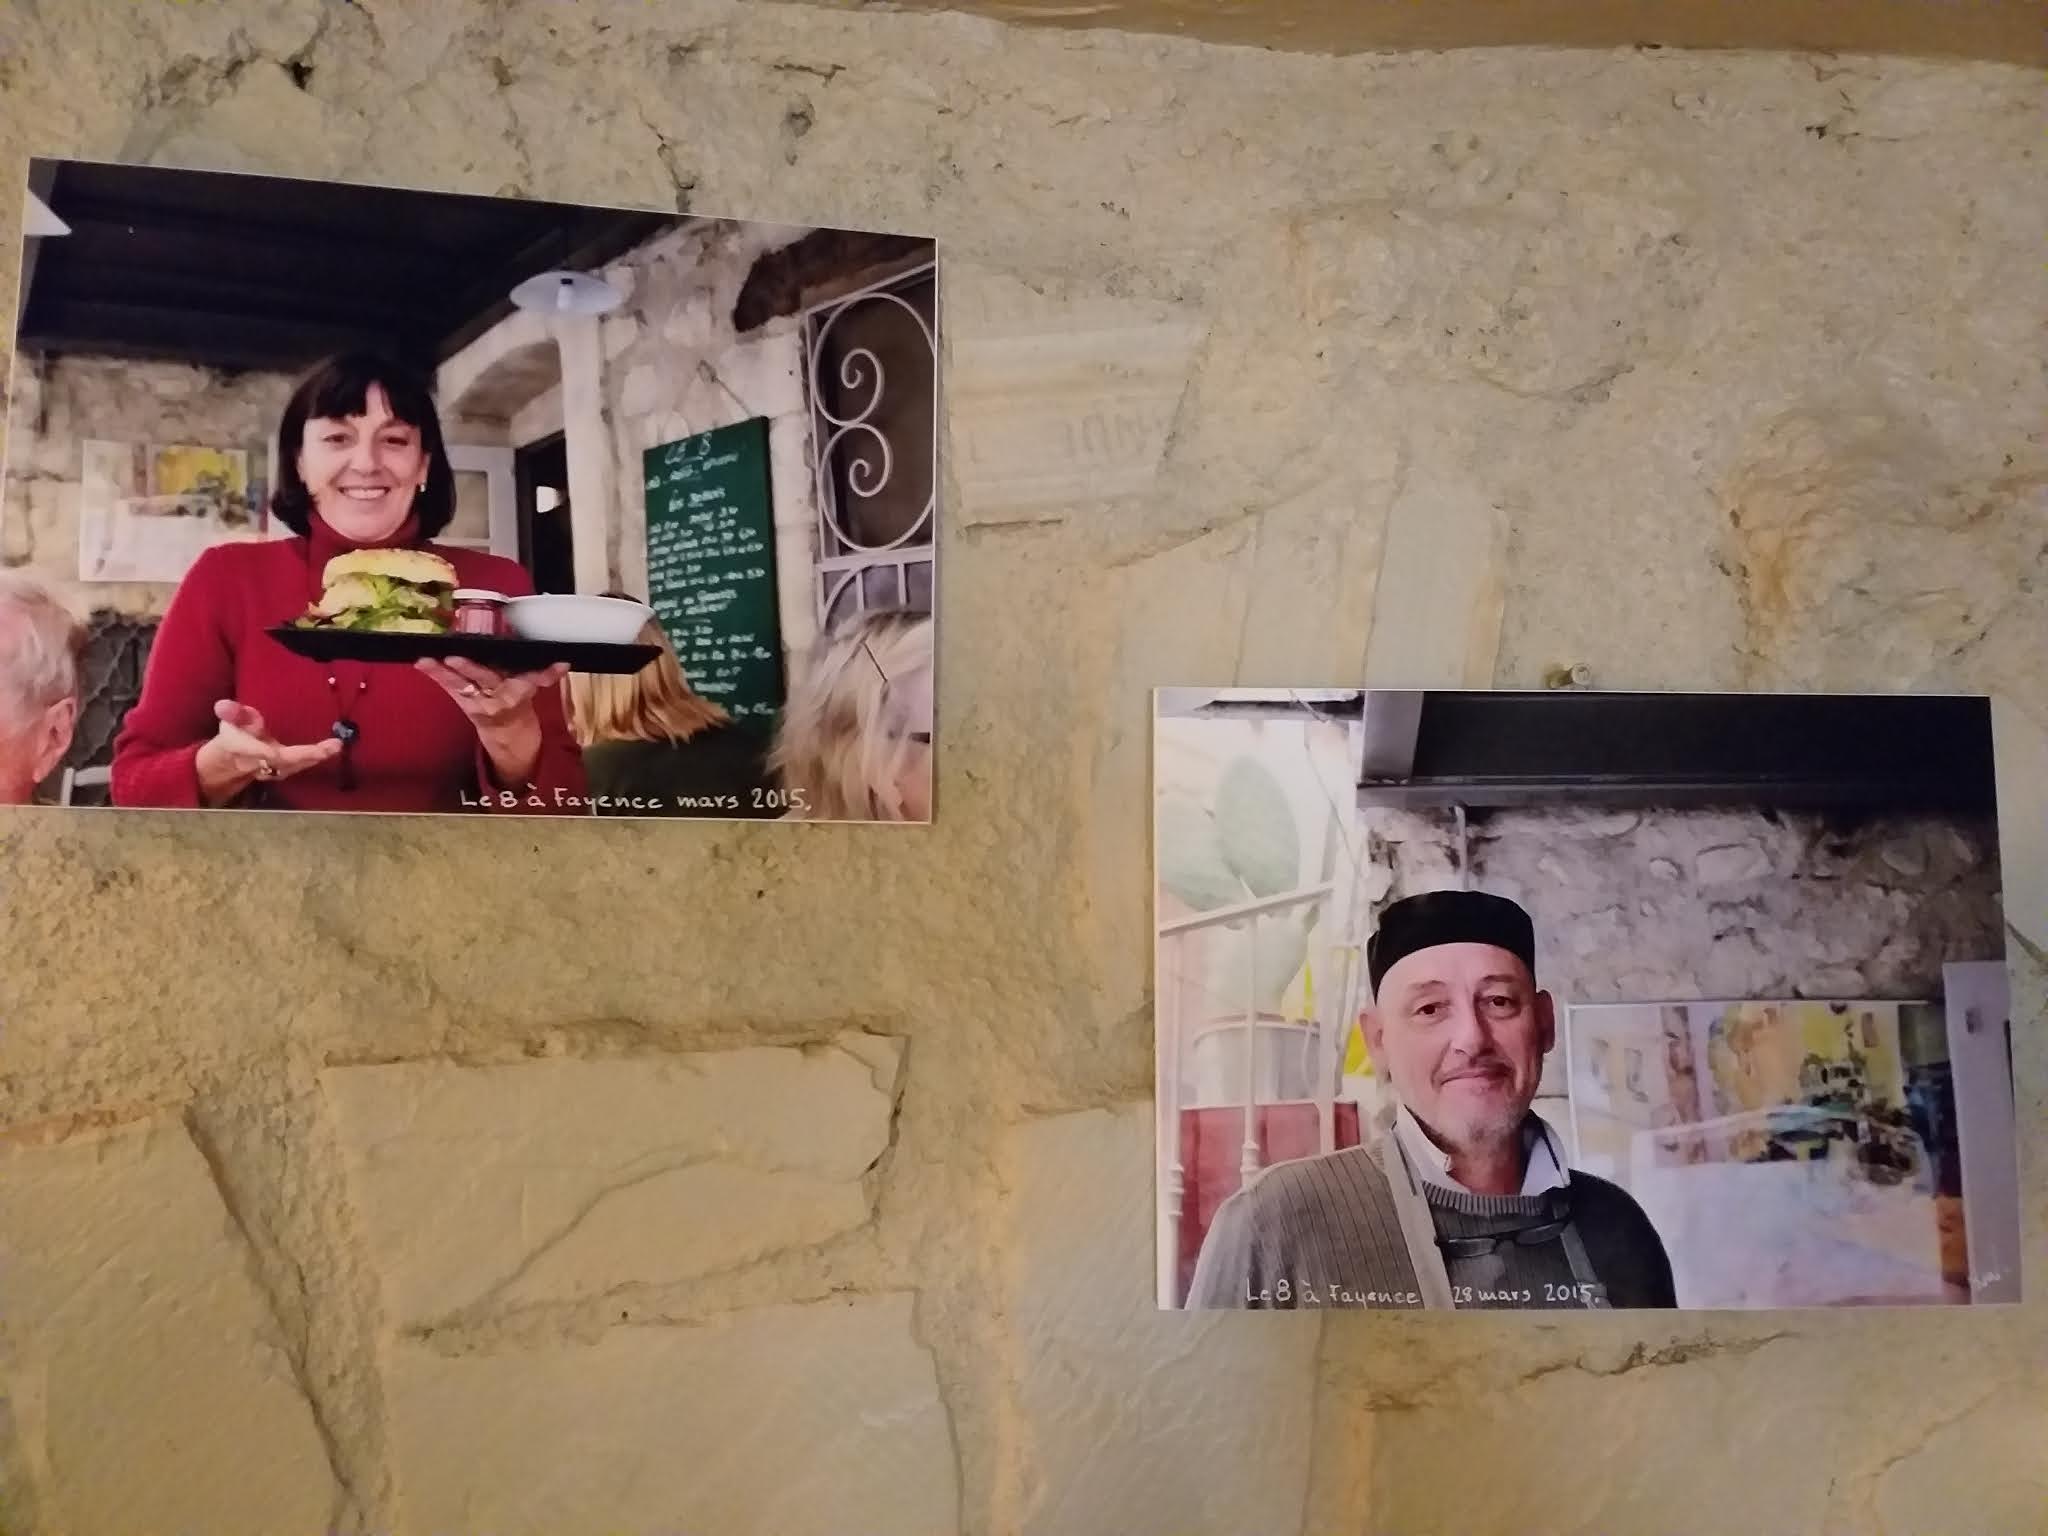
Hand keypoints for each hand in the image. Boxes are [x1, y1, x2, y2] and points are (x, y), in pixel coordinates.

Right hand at [195, 699, 341, 803]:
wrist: (234, 760)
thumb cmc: (236, 734)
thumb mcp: (230, 721)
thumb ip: (232, 713)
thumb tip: (222, 704)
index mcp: (244, 748)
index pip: (254, 752)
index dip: (263, 753)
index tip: (273, 753)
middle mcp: (261, 762)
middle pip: (283, 762)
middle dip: (304, 756)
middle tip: (327, 748)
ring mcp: (275, 769)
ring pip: (296, 766)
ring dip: (316, 757)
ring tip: (336, 746)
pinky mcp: (287, 769)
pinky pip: (303, 764)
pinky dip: (318, 757)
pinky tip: (334, 748)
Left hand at [415, 656, 568, 729]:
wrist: (508, 735)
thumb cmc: (519, 702)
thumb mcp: (533, 690)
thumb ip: (543, 676)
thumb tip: (563, 663)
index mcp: (519, 693)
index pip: (527, 680)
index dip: (533, 673)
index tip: (532, 665)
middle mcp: (497, 698)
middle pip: (485, 679)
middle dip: (470, 668)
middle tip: (455, 657)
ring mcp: (477, 701)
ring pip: (460, 683)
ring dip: (443, 672)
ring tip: (426, 660)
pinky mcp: (462, 702)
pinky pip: (448, 686)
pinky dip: (434, 674)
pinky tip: (420, 662)